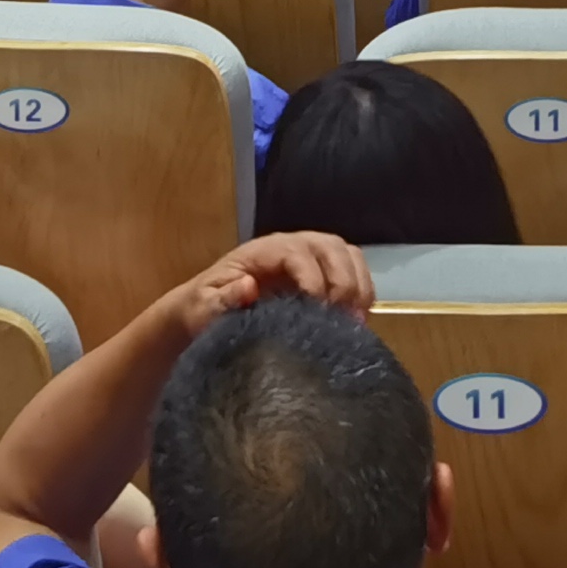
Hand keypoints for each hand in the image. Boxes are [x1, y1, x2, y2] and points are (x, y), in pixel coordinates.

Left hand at [172, 229, 374, 333]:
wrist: (206, 311)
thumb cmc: (203, 308)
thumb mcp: (203, 307)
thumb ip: (222, 299)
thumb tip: (249, 286)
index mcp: (263, 250)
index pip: (297, 251)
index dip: (312, 276)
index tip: (317, 309)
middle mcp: (291, 246)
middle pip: (330, 246)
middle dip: (343, 280)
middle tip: (344, 319)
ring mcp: (310, 258)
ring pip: (348, 254)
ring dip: (358, 285)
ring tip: (355, 321)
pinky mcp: (322, 274)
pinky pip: (353, 271)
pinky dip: (362, 292)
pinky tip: (358, 320)